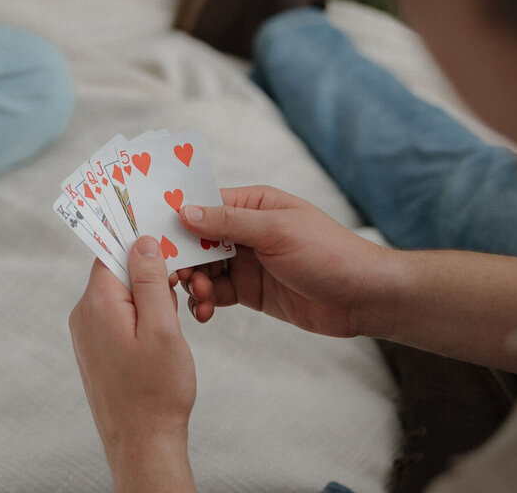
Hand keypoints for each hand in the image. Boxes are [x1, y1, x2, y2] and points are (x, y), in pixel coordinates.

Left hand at [69, 236, 196, 492]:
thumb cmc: (157, 391)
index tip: (169, 247)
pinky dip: (143, 317)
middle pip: (119, 271)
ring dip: (151, 298)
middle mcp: (84, 314)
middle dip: (152, 275)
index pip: (113, 251)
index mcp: (97, 304)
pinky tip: (162, 337)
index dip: (142, 245)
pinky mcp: (96, 348)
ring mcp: (88, 332)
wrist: (143, 444)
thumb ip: (150, 280)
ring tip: (178, 319)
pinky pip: (119, 316)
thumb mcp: (162, 327)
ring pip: (122, 295)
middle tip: (185, 289)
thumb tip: (142, 241)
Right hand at [175, 185, 396, 337]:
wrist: (364, 298)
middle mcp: (245, 230)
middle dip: (182, 257)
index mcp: (253, 205)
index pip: (204, 204)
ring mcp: (246, 261)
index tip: (152, 234)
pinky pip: (215, 292)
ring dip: (193, 282)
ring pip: (203, 268)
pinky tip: (205, 311)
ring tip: (199, 297)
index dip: (177, 218)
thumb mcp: (276, 232)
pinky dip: (205, 301)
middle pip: (197, 239)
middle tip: (173, 276)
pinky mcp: (250, 291)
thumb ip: (228, 223)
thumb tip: (185, 210)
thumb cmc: (329, 253)